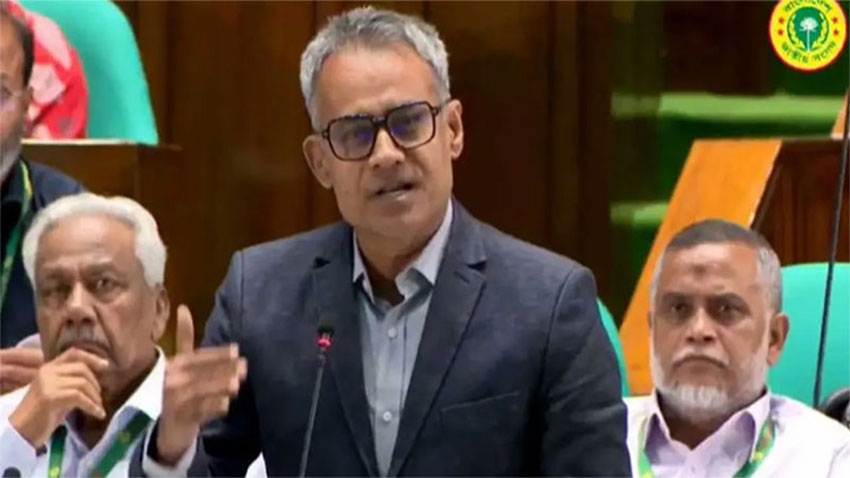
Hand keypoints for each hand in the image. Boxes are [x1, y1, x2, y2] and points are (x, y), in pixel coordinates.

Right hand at [8, 348, 107, 447]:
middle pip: (82, 369)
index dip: (91, 357)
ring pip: (82, 383)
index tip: (106, 365)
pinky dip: (92, 406)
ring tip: (98, 408)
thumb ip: (72, 383)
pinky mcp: (50, 397)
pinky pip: (79, 397)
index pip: (73, 353)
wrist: (21, 433)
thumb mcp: (58, 393)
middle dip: (95, 384)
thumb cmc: (42, 415)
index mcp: (48, 368)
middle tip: (99, 398)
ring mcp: (47, 384)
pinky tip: (98, 414)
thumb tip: (97, 378)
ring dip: (95, 397)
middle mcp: (47, 372)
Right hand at [156, 305, 246, 464]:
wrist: (166, 426)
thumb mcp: (179, 363)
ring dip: (218, 387)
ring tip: (237, 384)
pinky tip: (226, 405)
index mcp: (172, 365)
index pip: (196, 357)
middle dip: (222, 369)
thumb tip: (183, 307)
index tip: (237, 349)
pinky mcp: (179, 420)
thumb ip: (184, 338)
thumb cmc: (176, 388)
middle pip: (199, 374)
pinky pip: (197, 413)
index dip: (216, 354)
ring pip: (198, 392)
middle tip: (244, 366)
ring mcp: (173, 402)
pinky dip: (211, 409)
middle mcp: (170, 382)